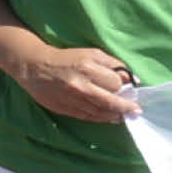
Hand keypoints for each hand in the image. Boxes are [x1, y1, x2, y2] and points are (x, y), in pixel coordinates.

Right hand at [14, 45, 139, 122]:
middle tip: (137, 110)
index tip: (127, 87)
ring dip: (115, 115)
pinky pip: (88, 117)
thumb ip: (112, 65)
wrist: (35, 67)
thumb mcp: (91, 54)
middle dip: (126, 107)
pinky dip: (101, 118)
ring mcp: (72, 100)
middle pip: (110, 102)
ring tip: (125, 115)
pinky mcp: (65, 110)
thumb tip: (132, 79)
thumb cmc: (67, 58)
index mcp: (87, 68)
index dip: (122, 85)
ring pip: (100, 113)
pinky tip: (110, 117)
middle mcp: (80, 86)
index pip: (115, 83)